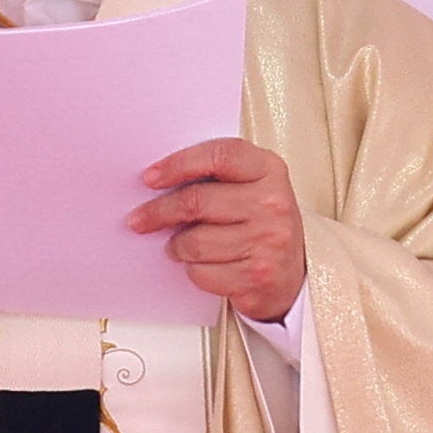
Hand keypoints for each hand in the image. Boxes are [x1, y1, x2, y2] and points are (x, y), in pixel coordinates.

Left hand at [128, 138, 304, 323]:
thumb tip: (158, 180)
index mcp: (269, 170)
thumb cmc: (261, 224)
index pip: (218, 155)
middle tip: (139, 219)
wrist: (293, 275)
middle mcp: (272, 203)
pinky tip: (202, 265)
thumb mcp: (251, 187)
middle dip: (159, 212)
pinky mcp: (256, 277)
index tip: (150, 177)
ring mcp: (267, 242)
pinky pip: (202, 273)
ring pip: (194, 242)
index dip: (178, 164)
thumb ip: (216, 176)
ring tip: (179, 245)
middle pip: (196, 201)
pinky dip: (193, 270)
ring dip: (177, 246)